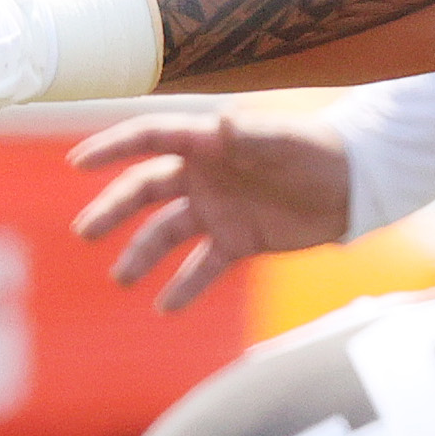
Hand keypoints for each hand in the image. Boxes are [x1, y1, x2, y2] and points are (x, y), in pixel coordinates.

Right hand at [65, 107, 354, 309]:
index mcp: (207, 143)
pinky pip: (203, 267)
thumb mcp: (288, 141)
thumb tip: (225, 127)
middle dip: (113, 210)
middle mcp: (203, 176)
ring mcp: (217, 210)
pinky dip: (185, 286)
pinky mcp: (238, 241)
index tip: (78, 163)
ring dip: (141, 254)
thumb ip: (254, 136)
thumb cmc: (319, 150)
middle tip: (85, 233)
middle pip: (145, 191)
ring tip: (120, 278)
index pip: (148, 139)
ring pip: (166, 233)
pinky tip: (165, 308)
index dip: (112, 148)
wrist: (355, 186)